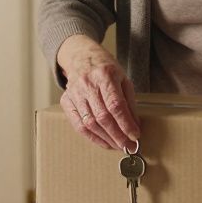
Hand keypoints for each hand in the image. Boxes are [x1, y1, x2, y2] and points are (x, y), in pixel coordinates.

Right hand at [56, 34, 140, 149]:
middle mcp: (87, 84)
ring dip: (106, 139)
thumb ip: (129, 101)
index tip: (135, 135)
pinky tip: (103, 142)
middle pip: (102, 117)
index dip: (126, 123)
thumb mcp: (122, 78)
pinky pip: (77, 124)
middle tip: (128, 146)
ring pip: (90, 123)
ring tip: (118, 146)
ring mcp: (75, 93)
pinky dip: (91, 137)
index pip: (116, 105)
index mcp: (105, 75)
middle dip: (117, 135)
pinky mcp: (66, 101)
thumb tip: (134, 125)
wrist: (80, 56)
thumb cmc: (104, 67)